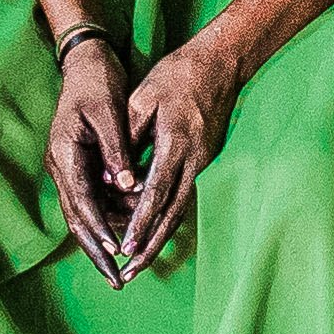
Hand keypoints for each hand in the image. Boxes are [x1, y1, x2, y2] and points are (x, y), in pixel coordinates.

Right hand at [49, 31, 144, 273]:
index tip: (118, 253)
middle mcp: (62, 166)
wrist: (86, 63)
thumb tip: (127, 187)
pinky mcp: (81, 166)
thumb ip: (117, 152)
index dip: (99, 231)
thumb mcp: (108, 113)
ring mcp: (70, 168)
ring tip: (129, 259)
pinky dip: (109, 218)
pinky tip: (128, 230)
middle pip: (77, 220)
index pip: (82, 204)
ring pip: (85, 214)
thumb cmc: (97, 84)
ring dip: (104, 237)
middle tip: (116, 281)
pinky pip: (93, 201)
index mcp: (65, 155)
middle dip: (96, 252)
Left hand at [102, 43, 242, 275]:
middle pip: (172, 214)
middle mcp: (194, 160)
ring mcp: (203, 162)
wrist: (221, 62)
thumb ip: (127, 138)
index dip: (139, 222)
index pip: (155, 192)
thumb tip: (112, 175)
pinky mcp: (205, 160)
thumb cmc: (177, 75)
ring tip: (140, 262)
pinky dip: (168, 218)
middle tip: (130, 271)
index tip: (125, 247)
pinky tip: (154, 232)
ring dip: (160, 238)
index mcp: (175, 144)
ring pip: (181, 210)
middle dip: (150, 245)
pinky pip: (185, 196)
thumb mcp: (143, 98)